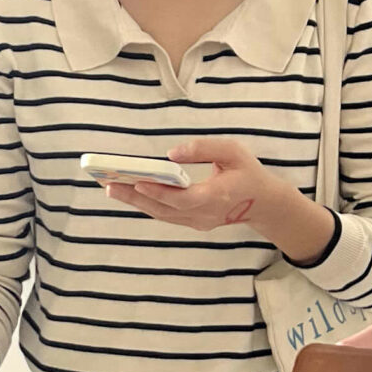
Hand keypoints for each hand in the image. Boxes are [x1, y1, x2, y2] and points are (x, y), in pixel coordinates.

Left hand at [103, 138, 330, 264]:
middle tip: (109, 185)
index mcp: (218, 196)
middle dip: (135, 198)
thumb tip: (171, 153)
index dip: (161, 193)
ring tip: (111, 187)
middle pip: (164, 210)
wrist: (262, 203)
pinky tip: (129, 193)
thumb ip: (204, 148)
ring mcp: (198, 222)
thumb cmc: (247, 171)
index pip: (184, 199)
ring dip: (135, 203)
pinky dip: (146, 205)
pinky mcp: (193, 223)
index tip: (139, 183)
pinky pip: (166, 215)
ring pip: (162, 214)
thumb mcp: (233, 151)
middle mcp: (205, 214)